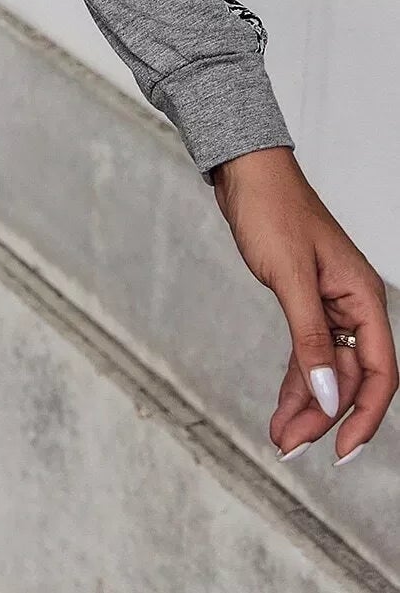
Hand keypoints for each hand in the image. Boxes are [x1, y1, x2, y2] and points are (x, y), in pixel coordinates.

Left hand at [212, 146, 396, 464]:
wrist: (246, 172)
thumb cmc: (272, 209)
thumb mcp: (289, 277)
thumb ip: (310, 338)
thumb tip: (328, 395)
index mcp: (363, 298)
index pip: (380, 372)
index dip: (364, 416)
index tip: (342, 452)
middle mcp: (353, 305)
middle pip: (350, 377)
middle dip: (324, 416)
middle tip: (289, 447)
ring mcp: (329, 305)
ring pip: (327, 369)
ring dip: (307, 404)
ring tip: (281, 437)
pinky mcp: (304, 301)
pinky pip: (307, 352)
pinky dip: (296, 379)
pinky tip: (284, 407)